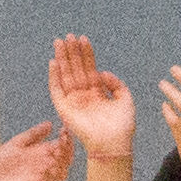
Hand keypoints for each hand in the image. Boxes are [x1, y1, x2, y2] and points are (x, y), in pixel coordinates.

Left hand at [0, 120, 78, 180]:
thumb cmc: (2, 163)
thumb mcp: (17, 143)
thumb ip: (33, 134)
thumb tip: (50, 124)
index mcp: (43, 154)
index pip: (62, 146)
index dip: (66, 138)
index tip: (64, 130)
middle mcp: (47, 166)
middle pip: (66, 159)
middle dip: (67, 150)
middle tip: (61, 142)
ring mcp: (45, 179)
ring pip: (62, 172)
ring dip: (62, 162)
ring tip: (56, 152)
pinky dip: (52, 175)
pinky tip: (48, 167)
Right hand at [44, 35, 135, 155]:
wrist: (113, 144)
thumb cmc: (122, 126)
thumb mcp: (126, 100)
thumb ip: (116, 83)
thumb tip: (102, 72)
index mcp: (97, 93)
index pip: (90, 69)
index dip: (87, 54)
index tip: (83, 38)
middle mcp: (84, 95)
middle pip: (76, 69)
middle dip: (72, 52)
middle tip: (68, 36)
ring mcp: (73, 101)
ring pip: (65, 75)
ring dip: (62, 59)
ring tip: (59, 42)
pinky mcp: (64, 109)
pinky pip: (56, 90)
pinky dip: (54, 76)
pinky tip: (54, 62)